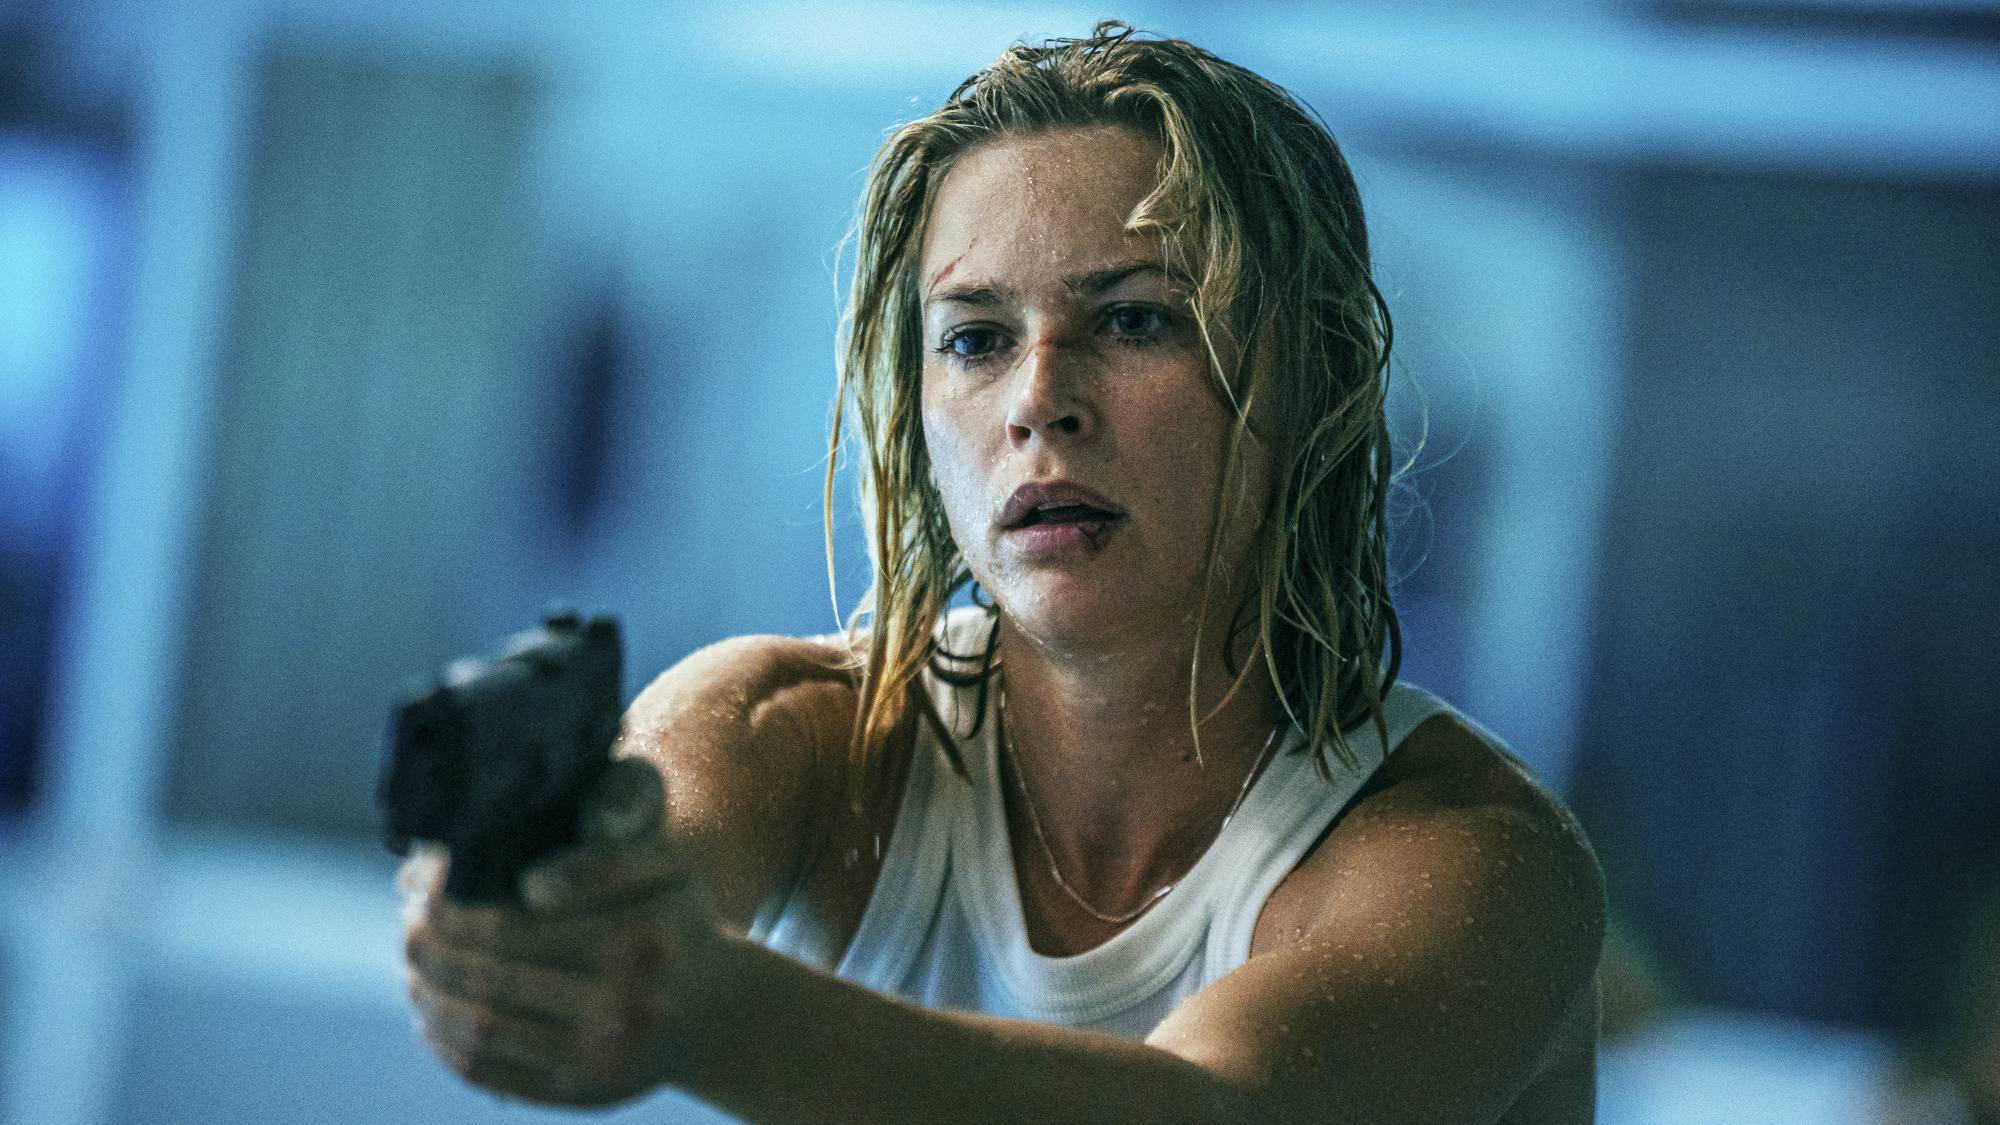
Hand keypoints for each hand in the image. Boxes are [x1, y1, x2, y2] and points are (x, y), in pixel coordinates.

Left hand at [400, 757, 724, 1106]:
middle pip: (489, 975)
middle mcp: (623, 1003)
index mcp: (635, 938)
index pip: (511, 923)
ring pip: (483, 1026)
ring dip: (429, 996)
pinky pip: (494, 1072)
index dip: (451, 904)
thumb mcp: (665, 866)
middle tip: (406, 922)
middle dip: (431, 948)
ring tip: (412, 968)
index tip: (425, 883)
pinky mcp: (584, 1094)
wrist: (720, 1010)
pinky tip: (431, 1018)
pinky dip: (447, 1045)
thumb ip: (604, 859)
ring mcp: (602, 1056)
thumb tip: (526, 886)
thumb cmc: (676, 921)